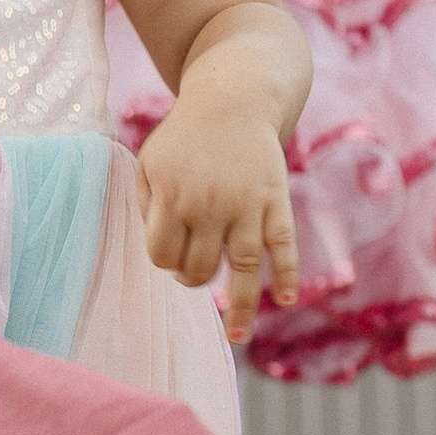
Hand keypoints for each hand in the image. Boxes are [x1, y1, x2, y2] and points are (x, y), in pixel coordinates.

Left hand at [135, 85, 299, 340]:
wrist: (234, 98)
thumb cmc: (186, 137)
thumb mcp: (150, 162)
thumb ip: (147, 206)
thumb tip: (160, 254)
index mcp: (172, 196)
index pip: (163, 255)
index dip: (166, 262)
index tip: (173, 254)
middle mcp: (209, 205)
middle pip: (200, 267)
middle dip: (196, 277)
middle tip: (198, 271)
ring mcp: (246, 204)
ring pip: (243, 267)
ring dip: (242, 306)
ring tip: (239, 336)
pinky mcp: (276, 200)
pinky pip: (284, 244)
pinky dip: (288, 272)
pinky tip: (286, 298)